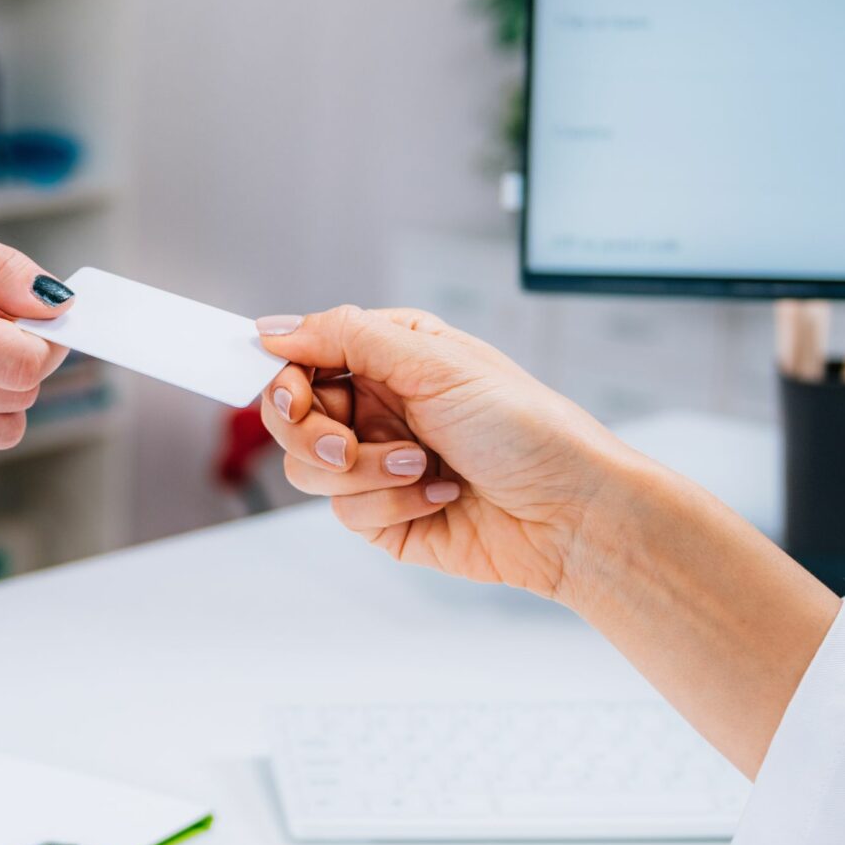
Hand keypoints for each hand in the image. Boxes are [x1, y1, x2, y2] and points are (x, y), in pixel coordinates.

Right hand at [253, 306, 634, 598]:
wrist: (570, 512)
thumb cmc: (527, 427)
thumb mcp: (435, 362)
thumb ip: (347, 336)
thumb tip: (275, 327)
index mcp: (388, 357)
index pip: (303, 357)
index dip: (283, 376)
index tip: (289, 394)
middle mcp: (378, 407)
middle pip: (290, 417)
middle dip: (315, 434)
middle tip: (346, 442)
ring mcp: (377, 463)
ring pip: (310, 470)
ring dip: (365, 472)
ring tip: (422, 466)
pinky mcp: (384, 517)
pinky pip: (346, 513)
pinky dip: (392, 505)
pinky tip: (440, 495)